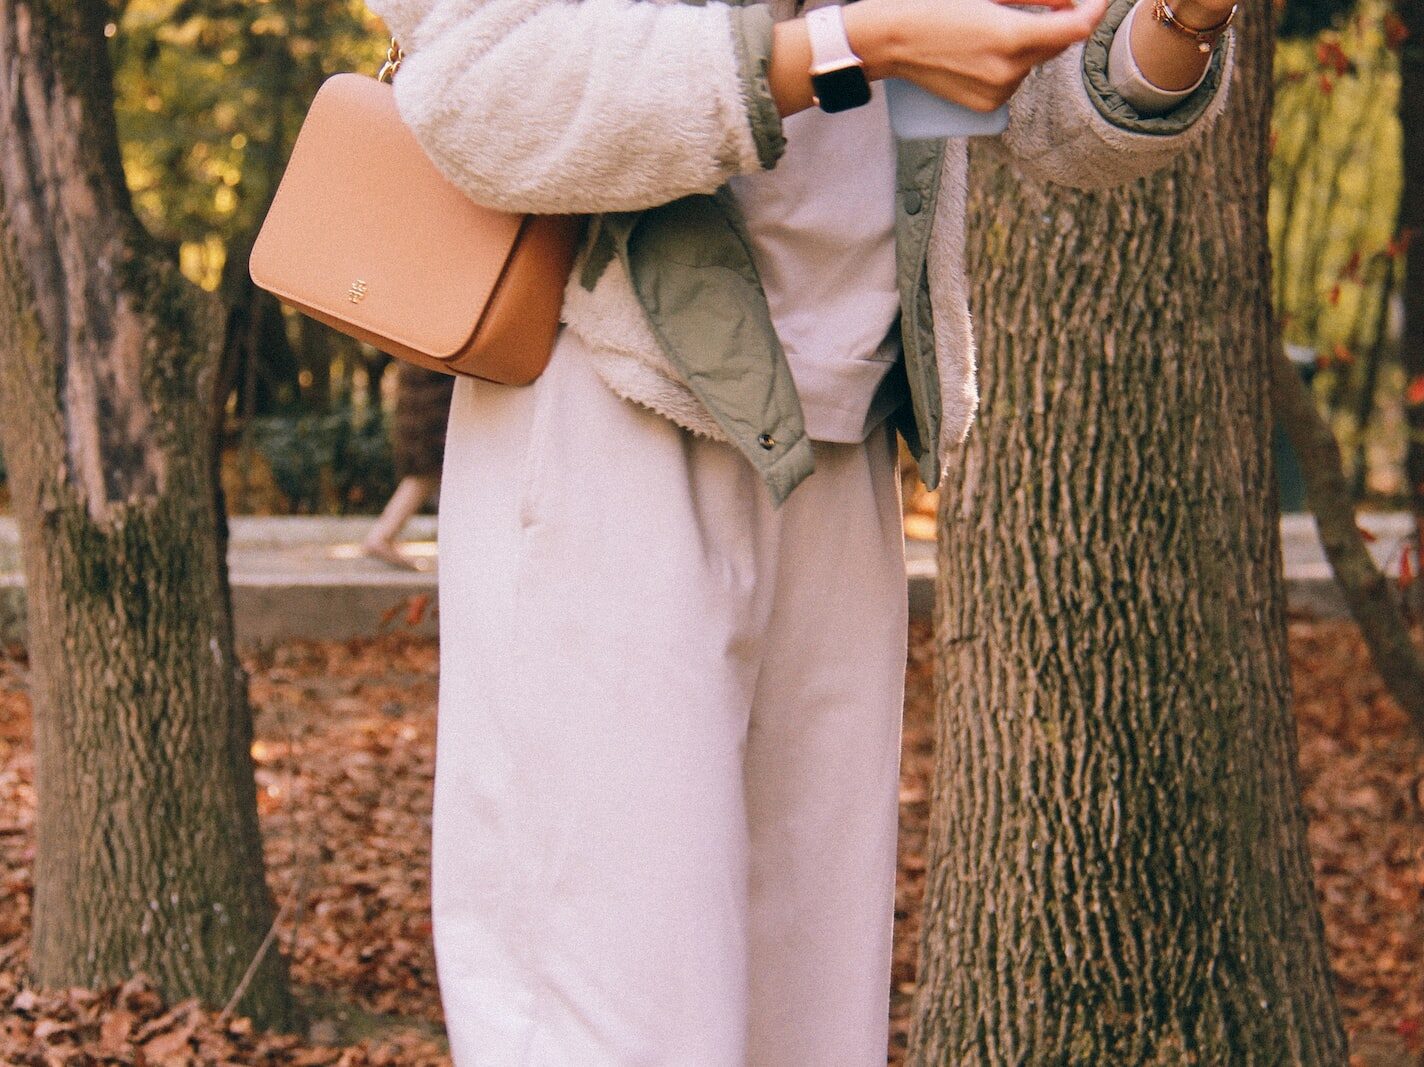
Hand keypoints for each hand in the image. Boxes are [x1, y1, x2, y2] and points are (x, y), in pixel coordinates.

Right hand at [847, 0, 1111, 112]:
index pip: (1076, 30)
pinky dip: (1010, 65)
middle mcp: (1008, 71)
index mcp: (1010, 36)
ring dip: (1029, 44)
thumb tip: (1071, 3)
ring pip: (1034, 64)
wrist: (890, 39)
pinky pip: (1015, 81)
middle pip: (1057, 46)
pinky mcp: (987, 107)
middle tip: (1037, 5)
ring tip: (991, 28)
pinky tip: (982, 53)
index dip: (1094, 11)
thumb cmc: (934, 4)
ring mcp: (997, 93)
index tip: (1098, 0)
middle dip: (1058, 24)